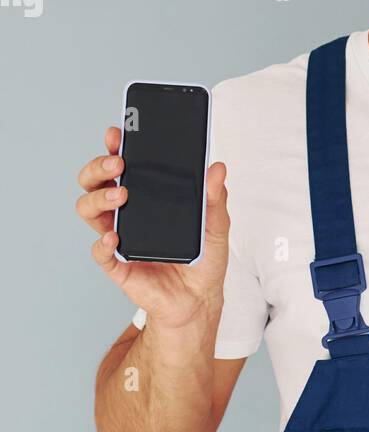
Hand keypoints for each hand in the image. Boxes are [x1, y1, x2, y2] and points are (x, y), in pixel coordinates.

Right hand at [76, 125, 229, 328]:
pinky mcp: (117, 264)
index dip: (115, 147)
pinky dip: (101, 243)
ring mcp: (118, 236)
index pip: (122, 165)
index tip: (118, 133)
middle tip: (119, 163)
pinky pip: (99, 251)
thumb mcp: (216, 225)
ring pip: (88, 209)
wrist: (199, 299)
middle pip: (95, 181)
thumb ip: (214, 197)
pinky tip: (114, 237)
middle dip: (99, 166)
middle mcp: (126, 212)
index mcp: (146, 196)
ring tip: (121, 195)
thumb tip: (217, 168)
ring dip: (99, 198)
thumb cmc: (203, 258)